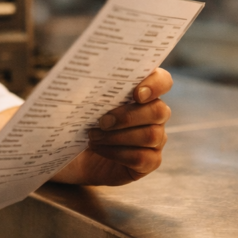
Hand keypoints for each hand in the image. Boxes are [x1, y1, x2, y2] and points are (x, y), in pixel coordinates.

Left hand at [51, 68, 172, 185]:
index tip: (136, 94)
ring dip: (118, 136)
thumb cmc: (79, 120)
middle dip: (128, 116)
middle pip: (159, 111)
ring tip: (93, 136)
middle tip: (102, 121)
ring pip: (151, 135)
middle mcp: (155, 114)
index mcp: (143, 91)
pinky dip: (118, 153)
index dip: (155, 84)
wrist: (74, 153)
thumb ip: (85, 86)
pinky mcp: (149, 161)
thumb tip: (78, 76)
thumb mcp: (78, 100)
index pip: (163, 81)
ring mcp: (155, 139)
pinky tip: (99, 149)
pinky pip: (143, 157)